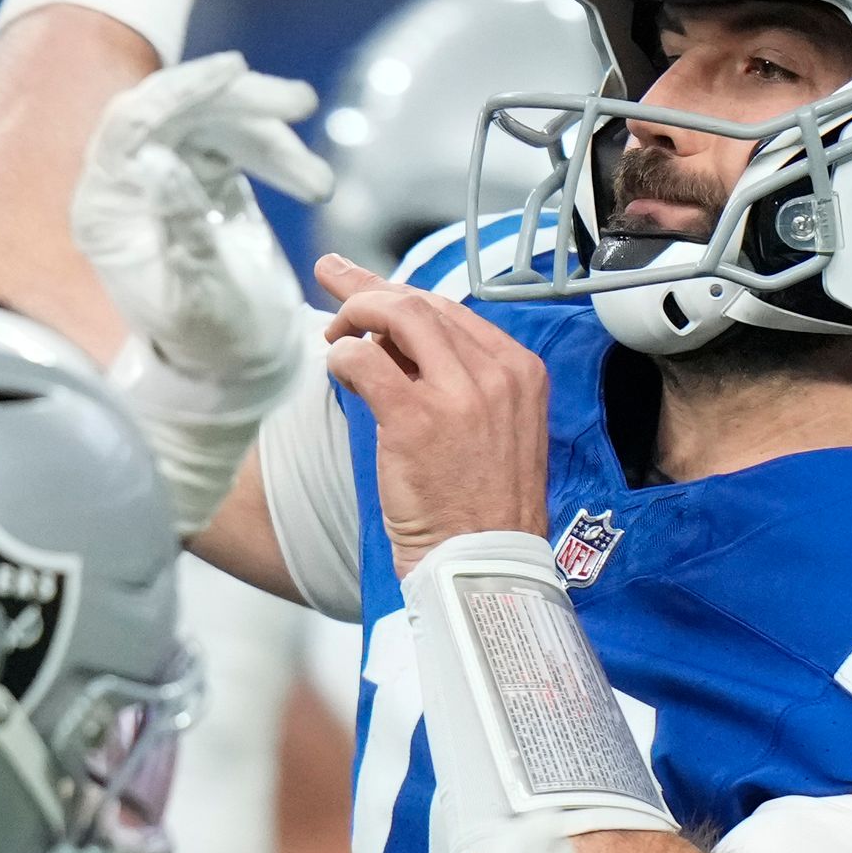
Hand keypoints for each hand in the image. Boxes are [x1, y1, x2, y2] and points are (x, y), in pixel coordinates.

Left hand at [76, 51, 326, 378]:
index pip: (131, 123)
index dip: (181, 89)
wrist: (238, 369)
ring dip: (271, 133)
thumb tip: (159, 158)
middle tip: (298, 105)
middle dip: (239, 103)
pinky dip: (280, 154)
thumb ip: (180, 226)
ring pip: (215, 121)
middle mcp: (127, 183)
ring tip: (316, 182)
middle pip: (176, 110)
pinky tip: (313, 186)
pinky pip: (240, 141)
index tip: (236, 70)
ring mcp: (166, 175)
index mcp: (104, 208)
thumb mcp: (198, 293)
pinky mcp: (204, 176)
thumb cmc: (210, 342)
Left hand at [317, 257, 549, 576]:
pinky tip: (336, 371)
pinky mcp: (416, 419)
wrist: (483, 563)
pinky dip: (341, 357)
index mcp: (520, 371)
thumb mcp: (497, 428)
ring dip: (354, 316)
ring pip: (396, 316)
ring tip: (331, 334)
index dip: (403, 296)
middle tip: (334, 289)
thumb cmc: (481, 505)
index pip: (453, 310)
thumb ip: (461, 382)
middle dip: (370, 290)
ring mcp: (458, 394)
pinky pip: (365, 360)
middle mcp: (496, 373)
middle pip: (422, 303)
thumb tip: (399, 343)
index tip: (370, 290)